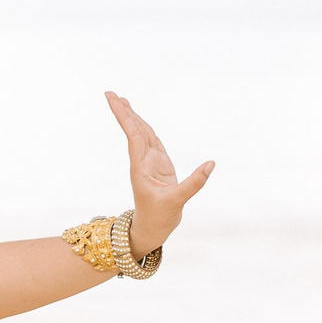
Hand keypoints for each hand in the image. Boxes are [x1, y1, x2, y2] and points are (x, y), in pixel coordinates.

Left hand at [108, 91, 215, 254]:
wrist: (152, 229)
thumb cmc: (159, 218)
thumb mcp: (176, 201)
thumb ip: (194, 183)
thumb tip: (210, 164)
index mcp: (141, 167)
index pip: (133, 135)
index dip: (125, 117)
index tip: (113, 100)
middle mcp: (143, 162)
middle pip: (133, 130)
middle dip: (123, 112)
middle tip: (111, 93)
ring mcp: (150, 163)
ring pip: (141, 134)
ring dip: (133, 117)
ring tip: (123, 101)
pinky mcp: (160, 166)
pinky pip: (152, 143)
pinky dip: (146, 129)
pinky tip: (140, 120)